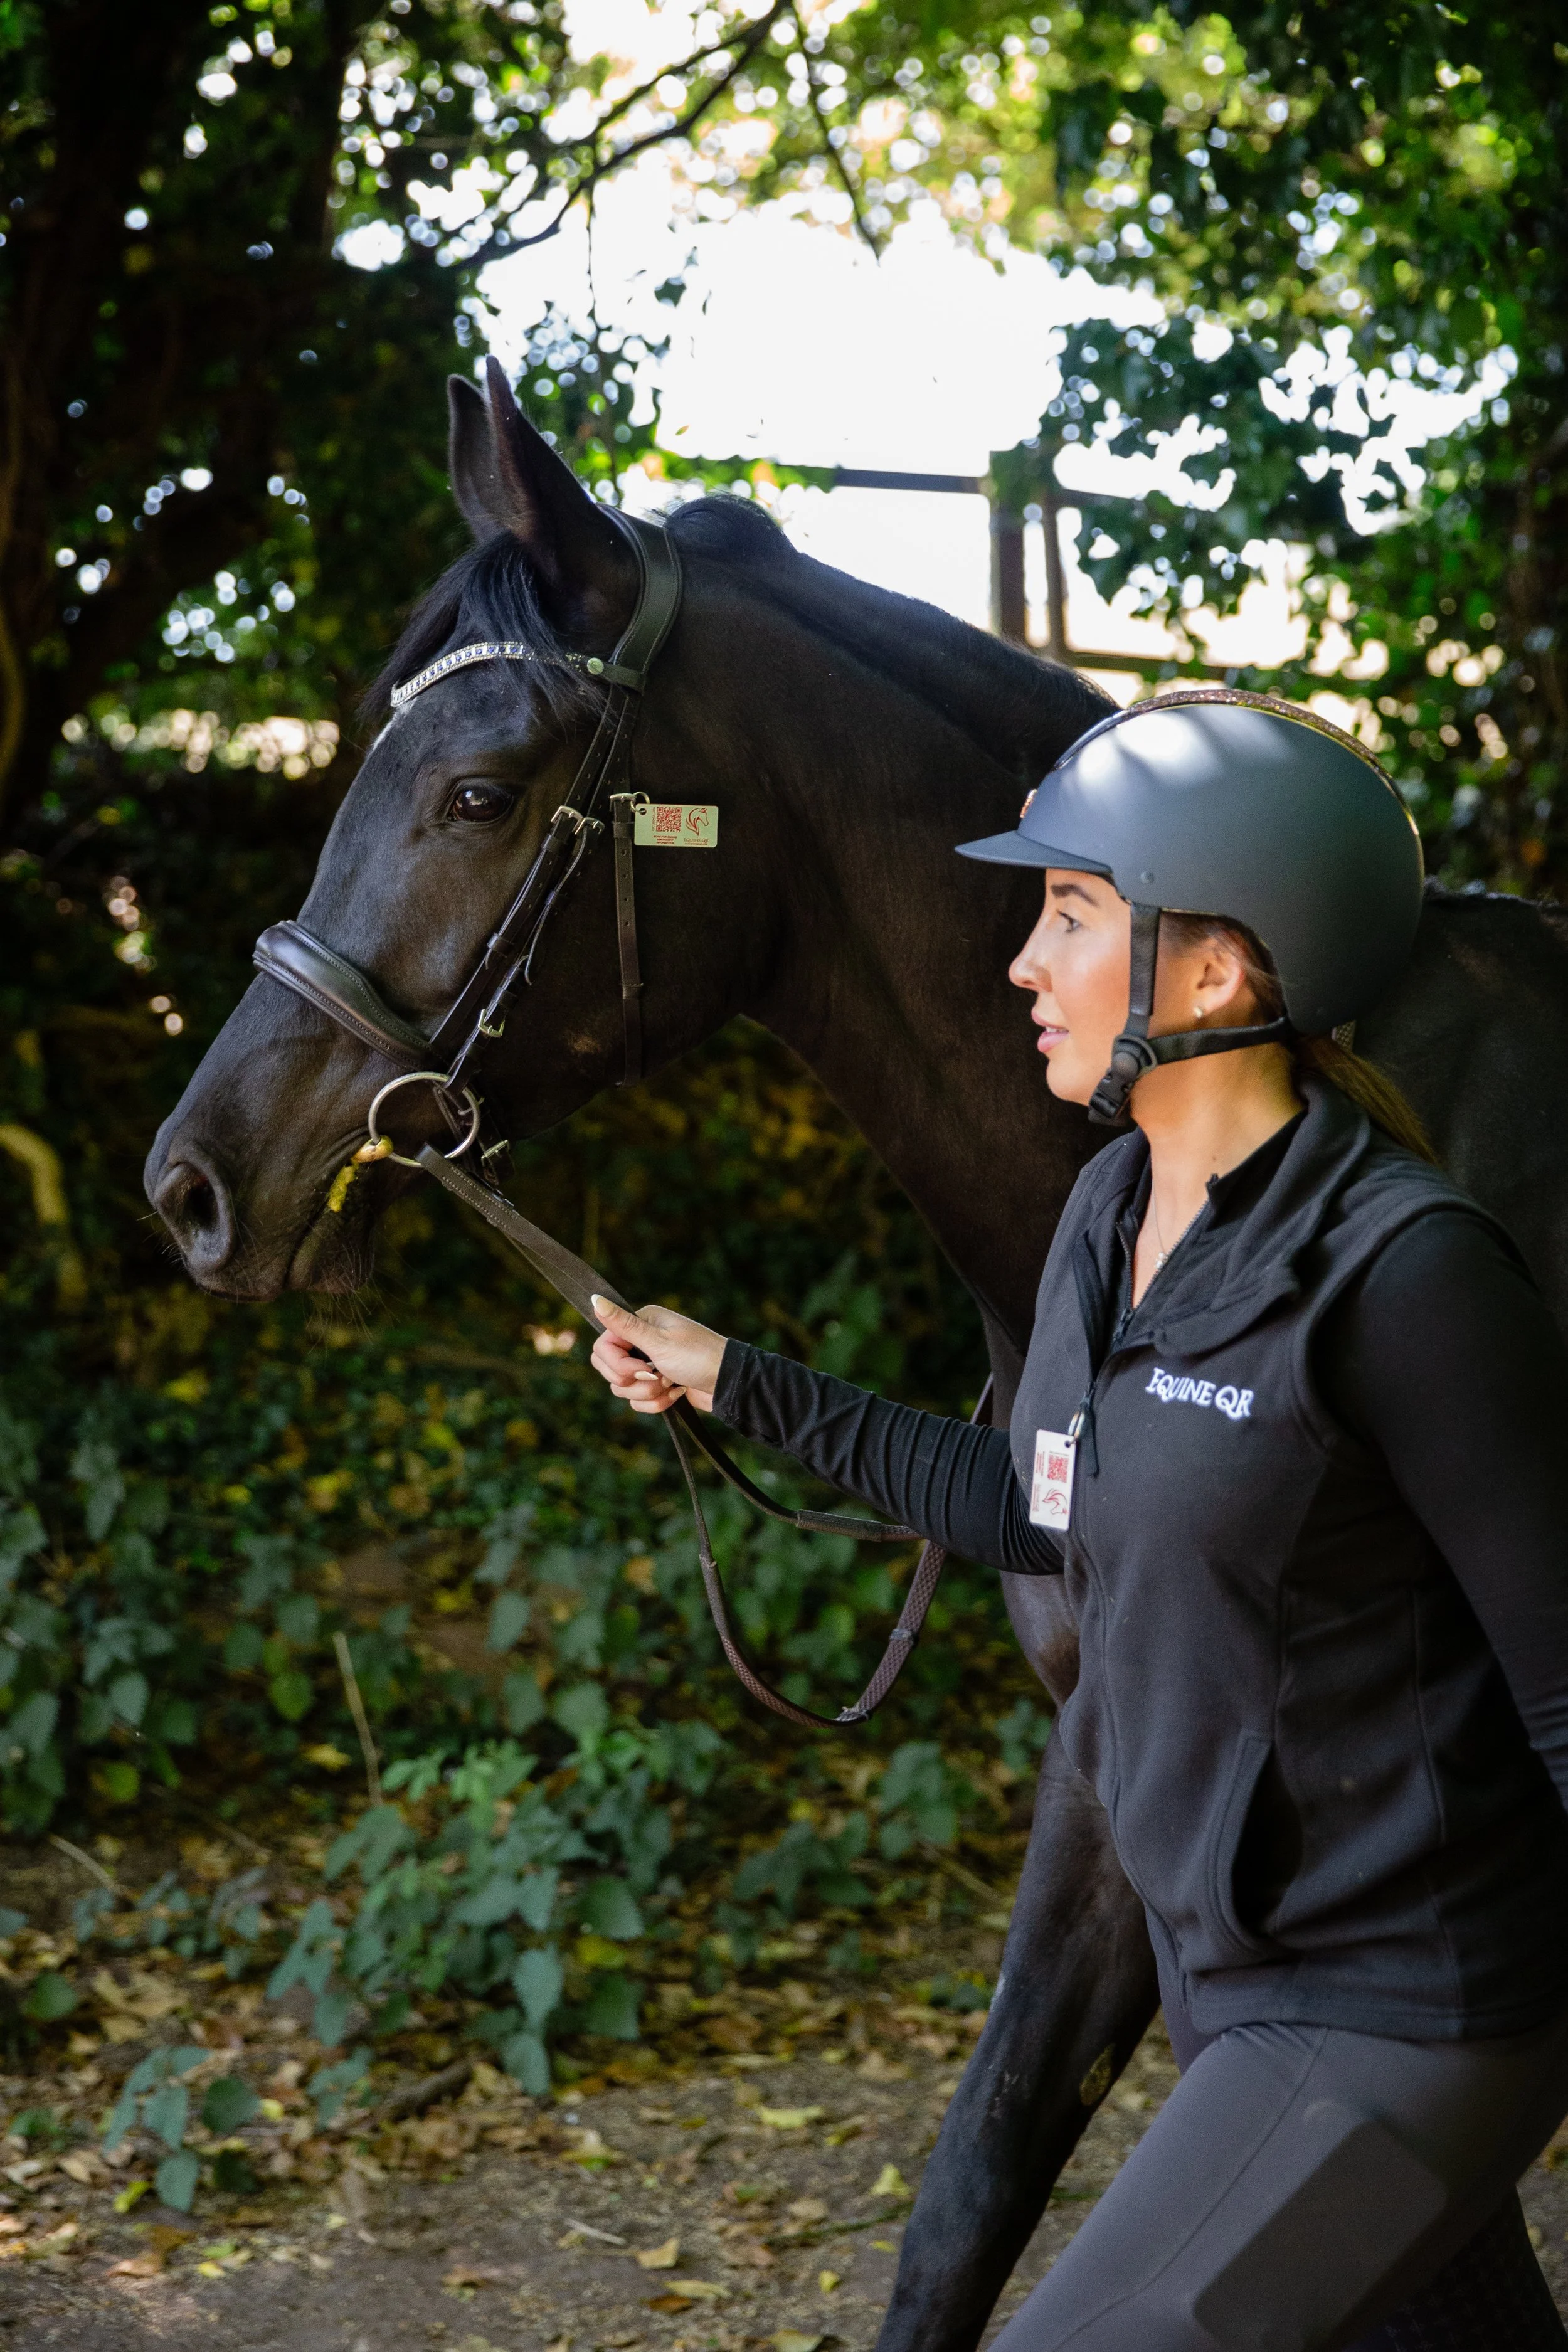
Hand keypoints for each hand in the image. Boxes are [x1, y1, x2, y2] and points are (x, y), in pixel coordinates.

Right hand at [589, 1296, 726, 1416]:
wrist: (729, 1384)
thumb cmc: (699, 1356)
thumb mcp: (659, 1341)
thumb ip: (623, 1325)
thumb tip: (595, 1298)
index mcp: (640, 1324)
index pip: (602, 1346)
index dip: (617, 1363)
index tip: (642, 1367)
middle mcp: (641, 1342)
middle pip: (608, 1369)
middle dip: (632, 1382)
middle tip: (657, 1377)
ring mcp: (648, 1365)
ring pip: (623, 1389)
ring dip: (648, 1393)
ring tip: (672, 1385)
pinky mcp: (655, 1385)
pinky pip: (638, 1402)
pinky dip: (657, 1403)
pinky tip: (678, 1393)